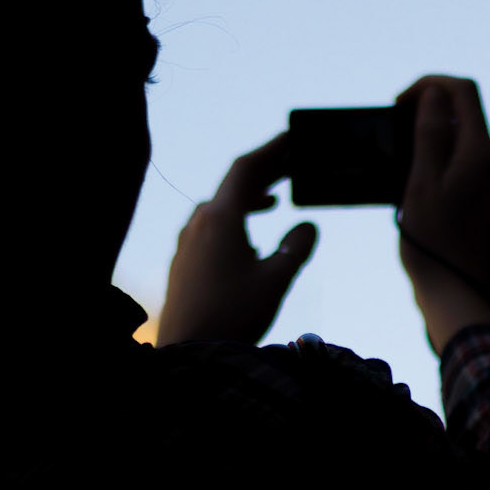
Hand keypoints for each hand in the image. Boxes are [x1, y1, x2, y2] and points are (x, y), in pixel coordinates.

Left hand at [156, 132, 317, 345]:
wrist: (189, 351)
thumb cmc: (234, 313)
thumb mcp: (277, 279)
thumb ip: (296, 248)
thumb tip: (307, 227)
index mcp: (220, 217)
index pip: (246, 168)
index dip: (272, 150)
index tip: (292, 138)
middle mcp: (198, 223)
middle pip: (233, 185)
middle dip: (266, 173)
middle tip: (293, 165)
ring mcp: (187, 243)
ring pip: (220, 207)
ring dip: (248, 199)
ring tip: (274, 202)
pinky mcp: (182, 264)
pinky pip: (209, 228)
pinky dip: (234, 221)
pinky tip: (247, 241)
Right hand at [395, 76, 489, 351]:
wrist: (460, 301)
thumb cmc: (434, 245)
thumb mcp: (421, 184)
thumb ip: (430, 135)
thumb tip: (435, 94)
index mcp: (481, 153)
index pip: (462, 91)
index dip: (428, 86)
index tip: (397, 105)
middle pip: (464, 115)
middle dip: (428, 112)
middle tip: (393, 133)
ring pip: (463, 145)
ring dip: (432, 142)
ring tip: (400, 166)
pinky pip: (465, 172)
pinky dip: (441, 167)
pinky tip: (418, 193)